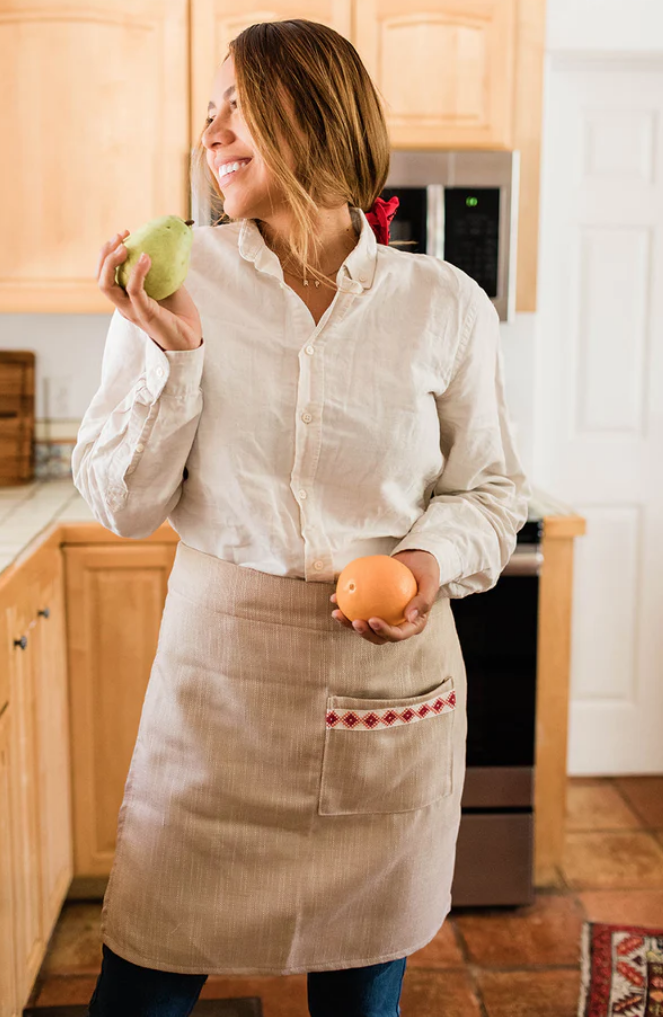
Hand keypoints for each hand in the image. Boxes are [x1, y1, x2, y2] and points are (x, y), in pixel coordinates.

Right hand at [96, 230, 202, 350]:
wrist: (190, 338)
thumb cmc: (179, 314)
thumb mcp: (168, 285)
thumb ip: (160, 269)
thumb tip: (162, 244)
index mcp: (126, 298)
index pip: (106, 274)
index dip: (109, 253)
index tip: (125, 235)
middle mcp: (124, 304)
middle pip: (100, 278)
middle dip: (105, 253)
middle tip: (121, 236)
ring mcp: (131, 310)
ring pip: (107, 285)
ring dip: (111, 262)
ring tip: (124, 246)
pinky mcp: (144, 313)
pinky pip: (134, 290)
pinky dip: (137, 272)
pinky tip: (146, 258)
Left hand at [329, 550, 439, 644]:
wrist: (418, 558)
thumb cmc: (427, 570)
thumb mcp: (430, 581)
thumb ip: (423, 601)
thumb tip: (409, 617)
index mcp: (413, 624)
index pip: (398, 634)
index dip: (384, 632)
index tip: (372, 620)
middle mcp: (397, 623)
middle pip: (378, 635)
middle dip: (364, 633)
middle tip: (354, 621)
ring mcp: (384, 616)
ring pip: (365, 625)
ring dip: (349, 623)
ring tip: (337, 613)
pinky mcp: (374, 606)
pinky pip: (358, 607)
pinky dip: (346, 604)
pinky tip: (334, 597)